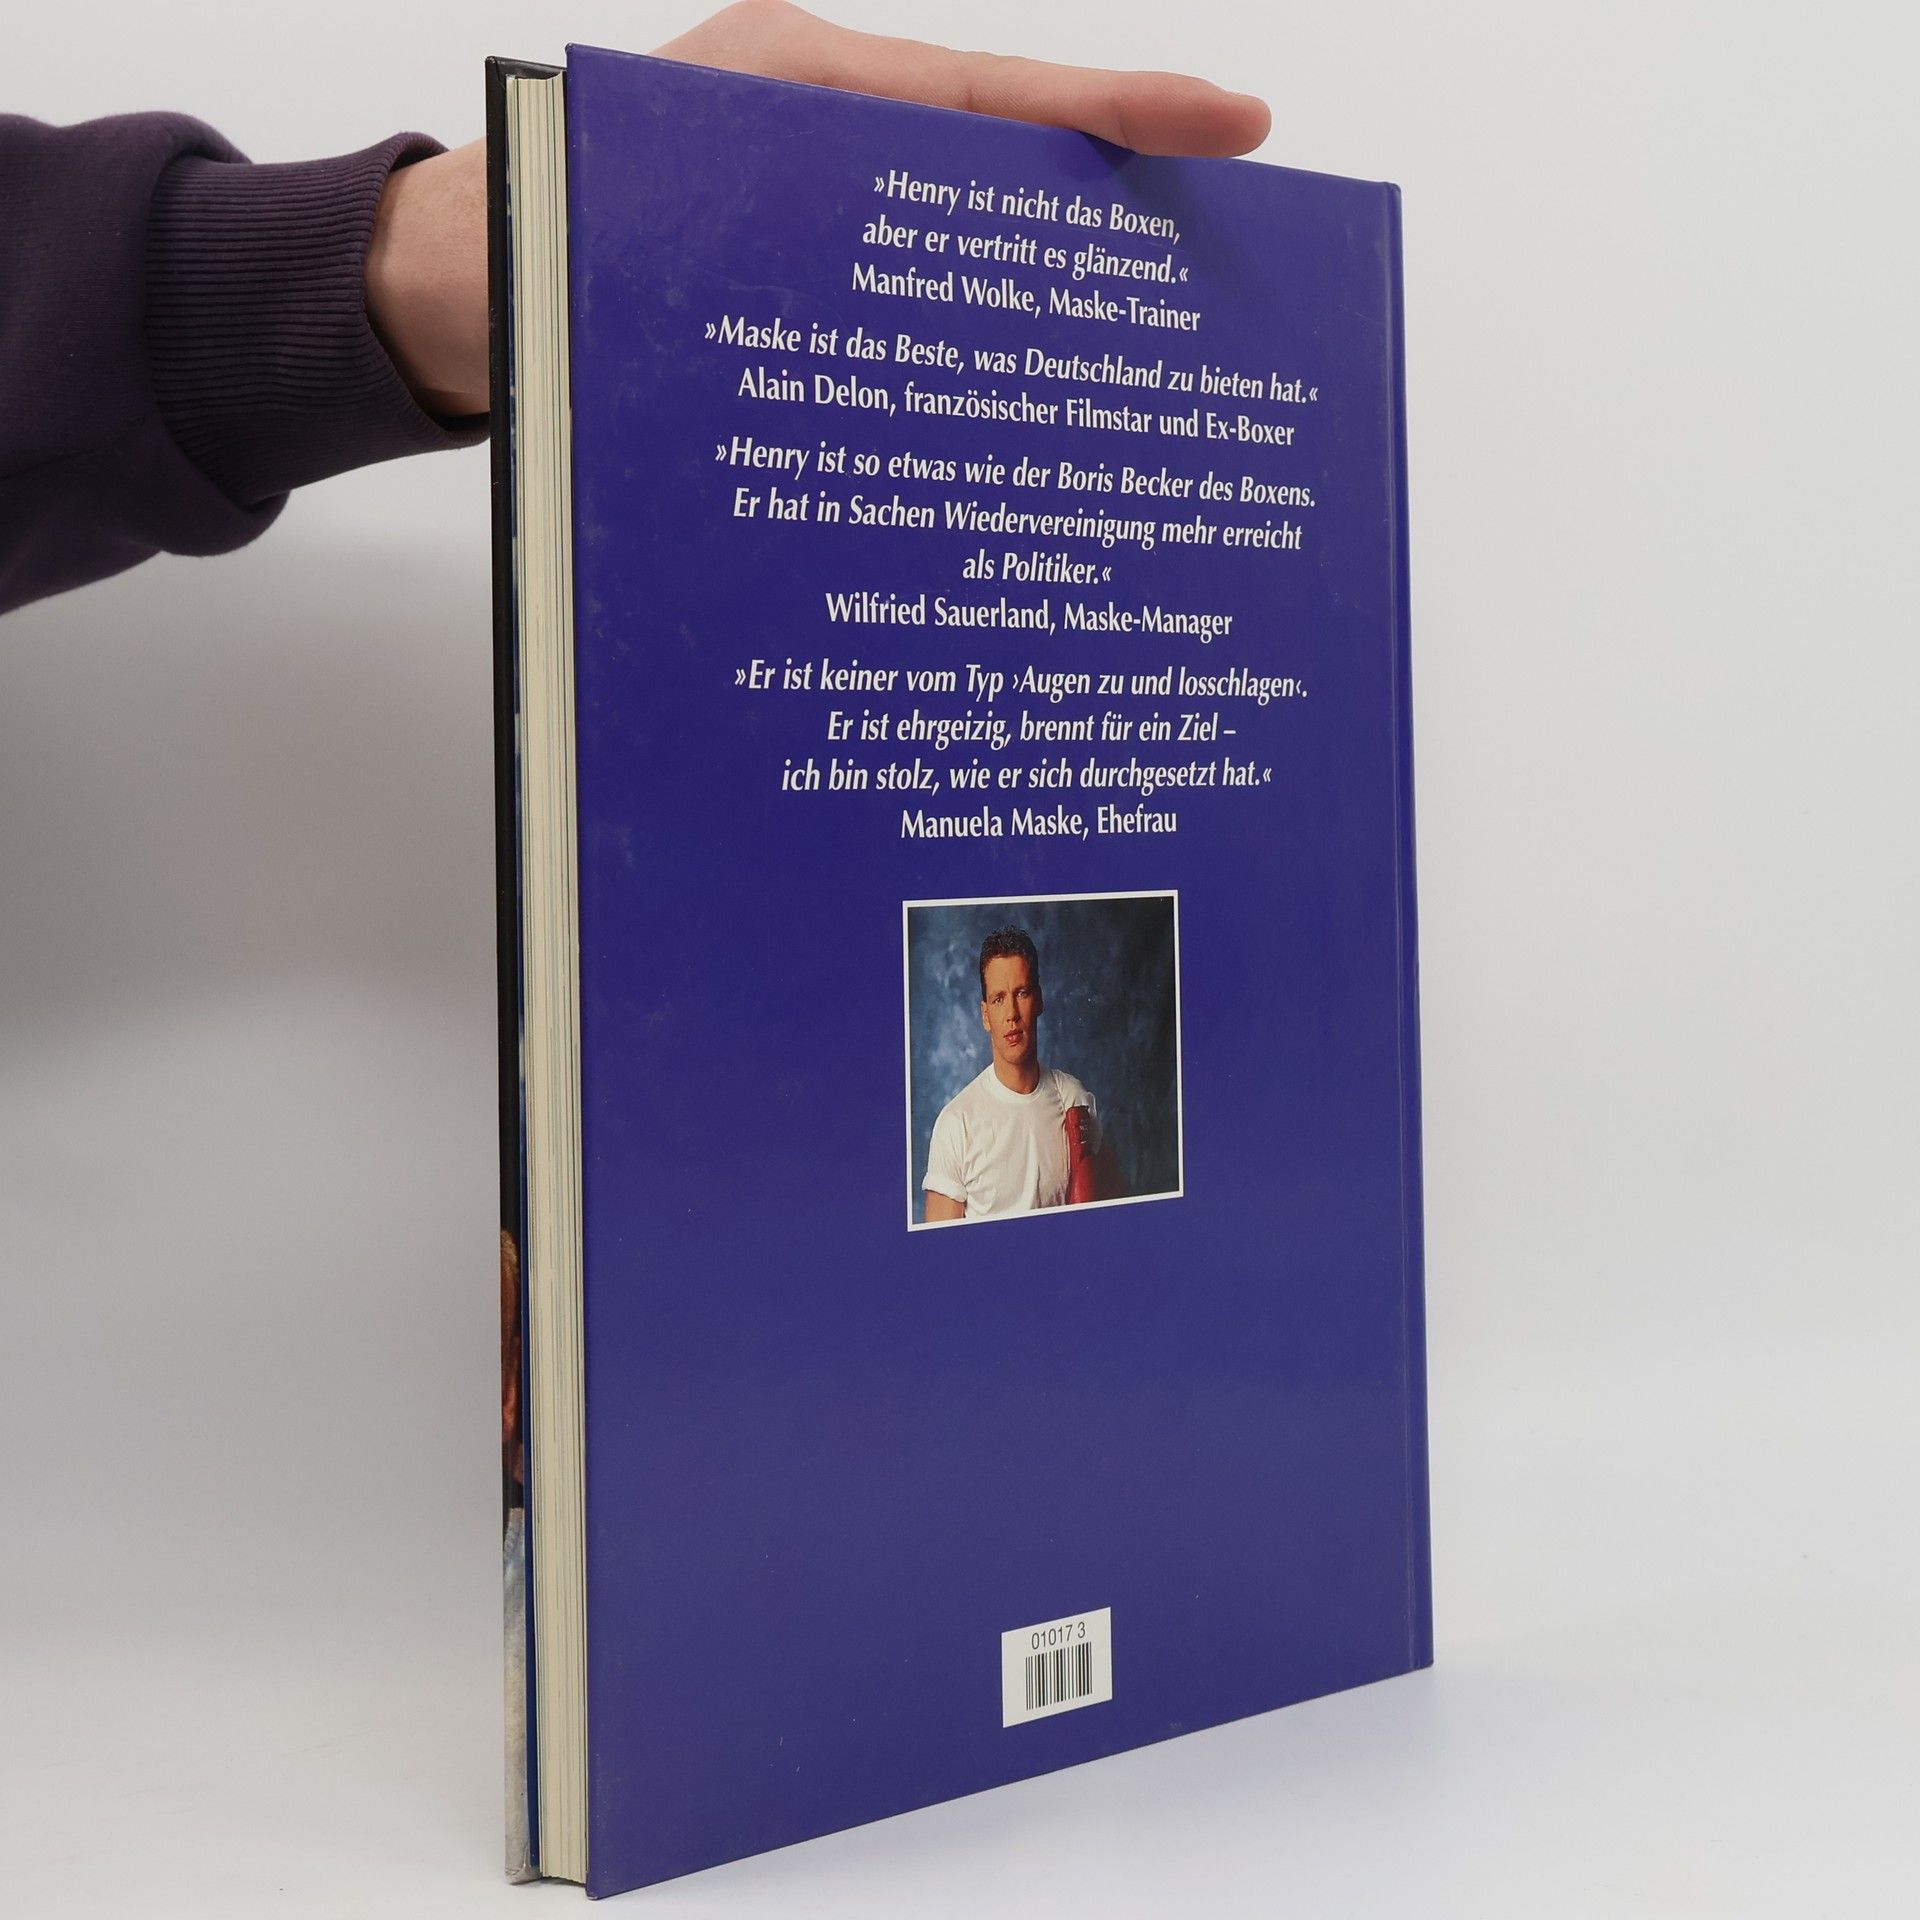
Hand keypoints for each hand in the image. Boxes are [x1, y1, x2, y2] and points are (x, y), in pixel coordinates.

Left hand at [365, 0, 1270, 416]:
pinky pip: (906, 311)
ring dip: (1044, 305)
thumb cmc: (525, 237)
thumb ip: (777, 210)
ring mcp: (814, 218)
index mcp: (802, 87)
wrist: (439, 299)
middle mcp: (822, 141)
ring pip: (963, 251)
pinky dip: (965, 354)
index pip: (994, 96)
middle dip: (1112, 211)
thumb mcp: (648, 202)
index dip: (1121, 114)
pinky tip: (1016, 418)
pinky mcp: (797, 292)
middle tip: (1222, 269)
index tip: (1237, 122)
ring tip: (1148, 359)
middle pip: (1001, 166)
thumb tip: (915, 291)